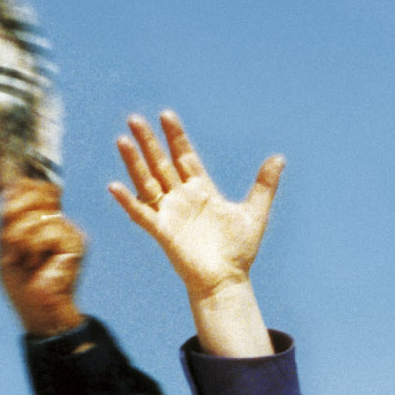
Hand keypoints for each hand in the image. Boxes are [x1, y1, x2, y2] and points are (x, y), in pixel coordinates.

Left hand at [0, 179, 87, 334]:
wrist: (36, 309)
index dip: (14, 195)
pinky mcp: (76, 242)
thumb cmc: (20, 281)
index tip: (3, 218)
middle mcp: (58, 220)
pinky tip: (37, 263)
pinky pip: (47, 230)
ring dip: (20, 237)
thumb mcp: (5, 242)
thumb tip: (12, 186)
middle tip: (11, 241)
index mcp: (42, 218)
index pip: (30, 185)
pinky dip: (33, 247)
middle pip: (36, 190)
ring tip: (24, 258)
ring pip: (38, 214)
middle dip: (15, 213)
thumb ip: (9, 214)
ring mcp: (69, 230)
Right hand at [108, 111, 282, 303]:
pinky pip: (141, 213)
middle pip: (161, 163)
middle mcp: (182, 198)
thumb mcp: (255, 212)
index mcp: (202, 190)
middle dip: (149, 142)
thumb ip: (264, 185)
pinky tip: (115, 186)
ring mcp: (170, 213)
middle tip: (135, 119)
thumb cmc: (239, 250)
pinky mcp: (162, 231)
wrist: (227, 280)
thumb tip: (279, 158)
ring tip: (122, 140)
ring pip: (147, 182)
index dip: (176, 137)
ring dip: (134, 163)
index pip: (184, 156)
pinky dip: (128, 201)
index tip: (166, 115)